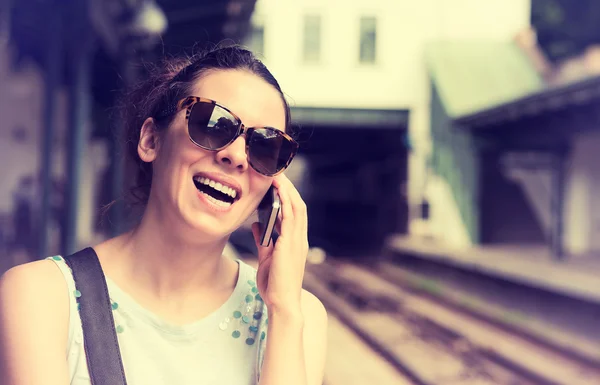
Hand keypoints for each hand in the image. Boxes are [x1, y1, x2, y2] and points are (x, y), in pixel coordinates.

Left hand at [251, 174, 307, 314]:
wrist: (281, 303)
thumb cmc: (274, 285)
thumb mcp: (265, 258)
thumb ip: (263, 241)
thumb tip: (256, 225)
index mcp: (295, 241)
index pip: (294, 212)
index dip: (288, 195)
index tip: (278, 181)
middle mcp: (299, 238)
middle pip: (298, 205)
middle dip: (288, 187)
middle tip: (277, 171)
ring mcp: (297, 240)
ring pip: (297, 207)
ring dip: (288, 189)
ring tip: (277, 174)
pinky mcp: (291, 244)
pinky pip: (290, 217)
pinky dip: (286, 201)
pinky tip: (279, 189)